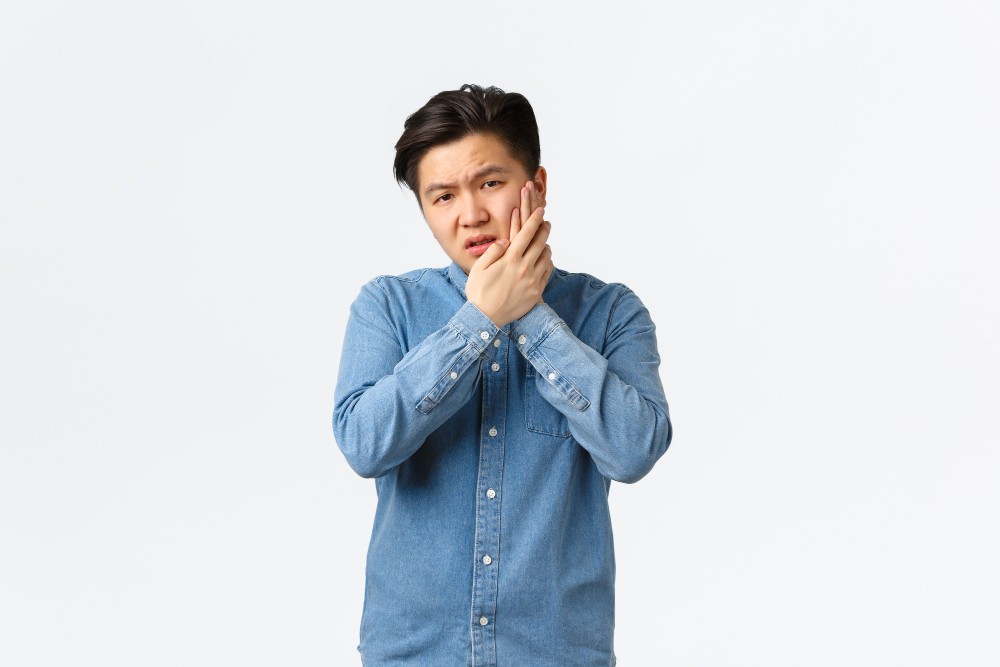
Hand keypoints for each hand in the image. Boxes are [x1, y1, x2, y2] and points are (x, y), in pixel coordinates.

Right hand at [465, 180, 553, 327]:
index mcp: (510, 259)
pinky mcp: (536, 292)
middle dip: (544, 229)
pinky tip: (544, 261)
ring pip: (546, 257)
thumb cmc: (478, 292)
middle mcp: (525, 268)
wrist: (486, 318)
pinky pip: (547, 273)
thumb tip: (505, 240)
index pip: (527, 234)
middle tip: (546, 222)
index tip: (541, 211)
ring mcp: (533, 281)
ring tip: (544, 243)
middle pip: (541, 243)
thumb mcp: (479, 268)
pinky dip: (547, 263)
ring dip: (546, 247)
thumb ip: (493, 251)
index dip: (535, 219)